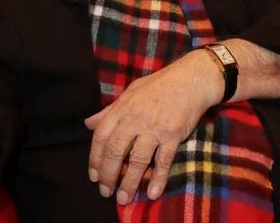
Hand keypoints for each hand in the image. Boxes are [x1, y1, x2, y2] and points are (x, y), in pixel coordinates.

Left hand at [85, 49, 220, 204]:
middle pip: (116, 151)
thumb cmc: (159, 85)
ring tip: (123, 199)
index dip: (95, 158)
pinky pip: (163, 161)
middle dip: (108, 175)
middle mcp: (135, 118)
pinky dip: (158, 179)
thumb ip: (110, 110)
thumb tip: (88, 124)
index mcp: (123, 107)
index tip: (94, 176)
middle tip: (105, 192)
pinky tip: (153, 193)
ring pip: (137, 160)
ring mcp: (154, 127)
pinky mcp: (173, 135)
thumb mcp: (131, 92)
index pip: (101, 136)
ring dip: (129, 183)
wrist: (190, 80)